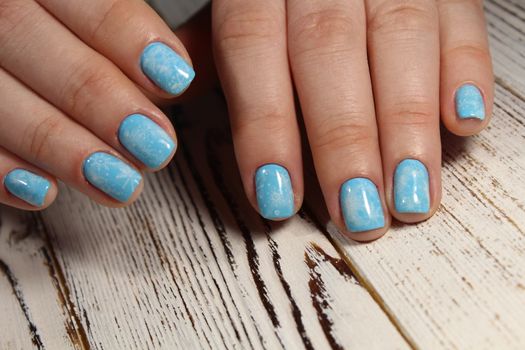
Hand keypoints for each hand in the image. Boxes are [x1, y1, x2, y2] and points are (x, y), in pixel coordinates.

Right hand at [0, 0, 195, 209]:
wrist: (9, 33)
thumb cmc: (63, 24)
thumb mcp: (92, 9)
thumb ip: (126, 29)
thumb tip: (185, 70)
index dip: (124, 34)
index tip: (176, 76)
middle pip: (24, 38)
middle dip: (97, 98)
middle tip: (155, 145)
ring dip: (60, 146)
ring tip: (120, 184)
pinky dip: (0, 169)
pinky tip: (44, 191)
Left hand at [212, 0, 492, 239]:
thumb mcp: (237, 2)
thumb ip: (209, 44)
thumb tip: (169, 93)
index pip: (251, 48)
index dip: (265, 127)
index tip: (275, 197)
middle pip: (328, 51)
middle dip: (344, 139)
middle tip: (355, 212)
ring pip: (400, 39)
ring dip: (407, 125)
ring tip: (411, 196)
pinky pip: (461, 20)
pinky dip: (465, 71)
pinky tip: (462, 123)